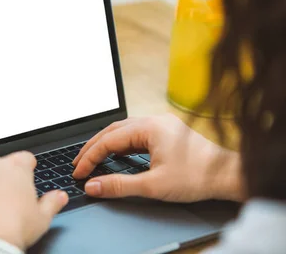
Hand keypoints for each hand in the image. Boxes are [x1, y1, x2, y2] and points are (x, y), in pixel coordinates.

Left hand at [0, 152, 68, 249]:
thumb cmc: (16, 229)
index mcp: (17, 167)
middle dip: (3, 177)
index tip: (26, 178)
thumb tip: (60, 196)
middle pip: (0, 164)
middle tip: (7, 198)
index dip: (27, 169)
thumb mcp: (43, 218)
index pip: (24, 158)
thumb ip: (52, 202)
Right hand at [72, 114, 243, 202]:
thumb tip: (93, 186)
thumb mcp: (153, 185)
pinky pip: (136, 133)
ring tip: (91, 157)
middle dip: (93, 147)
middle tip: (78, 163)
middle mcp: (153, 120)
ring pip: (123, 130)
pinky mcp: (166, 131)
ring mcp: (161, 124)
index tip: (79, 172)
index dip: (90, 157)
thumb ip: (119, 185)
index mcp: (149, 127)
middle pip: (113, 130)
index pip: (109, 140)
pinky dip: (121, 143)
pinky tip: (115, 153)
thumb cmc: (197, 177)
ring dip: (106, 143)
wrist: (228, 175)